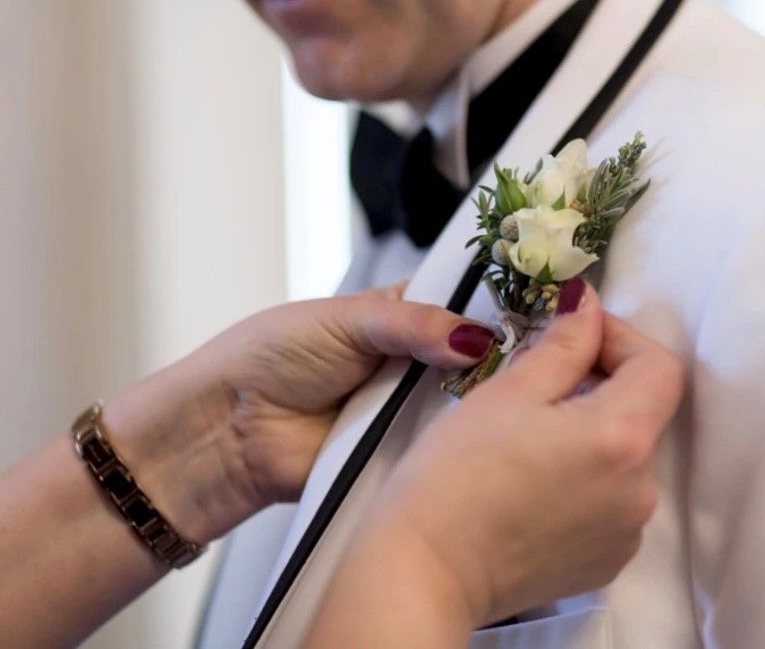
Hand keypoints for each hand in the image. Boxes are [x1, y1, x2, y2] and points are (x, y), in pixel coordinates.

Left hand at [104, 288, 497, 542]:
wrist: (226, 430)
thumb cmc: (272, 356)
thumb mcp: (347, 321)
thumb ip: (414, 324)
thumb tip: (477, 336)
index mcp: (401, 314)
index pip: (464, 303)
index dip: (496, 307)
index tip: (538, 310)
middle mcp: (411, 362)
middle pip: (473, 358)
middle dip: (494, 360)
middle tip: (530, 359)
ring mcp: (407, 413)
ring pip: (461, 407)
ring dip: (475, 405)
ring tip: (506, 399)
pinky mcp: (398, 460)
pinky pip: (436, 454)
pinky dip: (449, 448)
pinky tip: (474, 441)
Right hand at [317, 280, 685, 642]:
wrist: (425, 572)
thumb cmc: (457, 475)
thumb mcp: (510, 390)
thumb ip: (565, 342)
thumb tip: (589, 304)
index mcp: (622, 439)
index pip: (660, 367)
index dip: (621, 338)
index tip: (576, 334)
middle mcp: (641, 491)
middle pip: (644, 411)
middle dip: (602, 380)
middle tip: (542, 373)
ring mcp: (626, 533)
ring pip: (626, 455)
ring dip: (592, 428)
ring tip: (531, 428)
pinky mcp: (605, 562)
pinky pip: (611, 499)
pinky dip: (586, 475)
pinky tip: (534, 476)